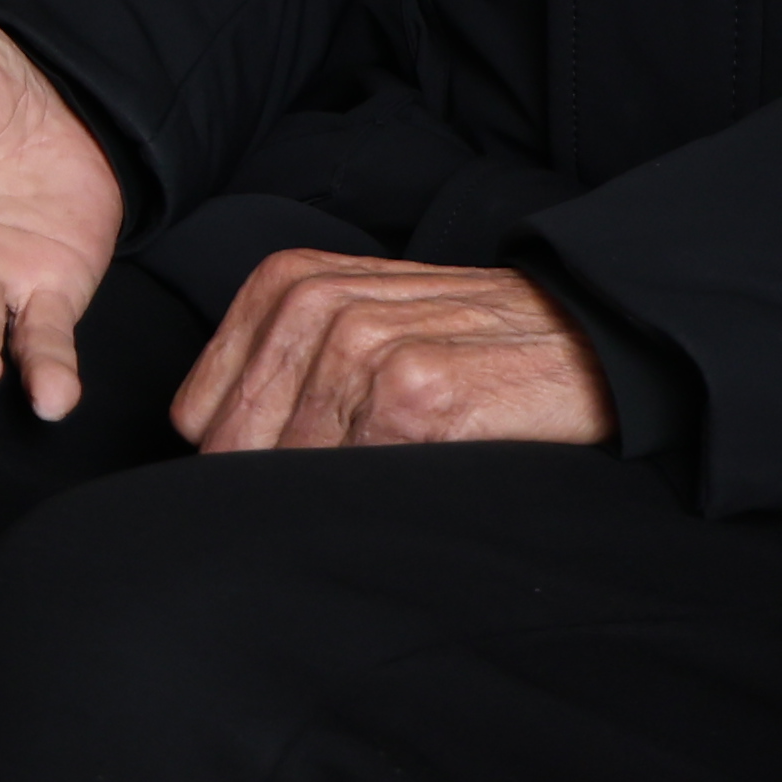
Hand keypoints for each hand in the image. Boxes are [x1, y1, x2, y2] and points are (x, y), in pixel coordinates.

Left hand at [173, 250, 615, 452]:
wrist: (582, 337)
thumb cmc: (461, 342)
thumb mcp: (356, 322)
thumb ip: (278, 371)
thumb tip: (206, 454)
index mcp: (284, 283)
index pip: (199, 414)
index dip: (241, 459)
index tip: (292, 468)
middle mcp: (316, 306)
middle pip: (235, 449)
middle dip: (274, 487)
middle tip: (342, 486)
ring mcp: (364, 347)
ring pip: (289, 469)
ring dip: (327, 496)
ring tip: (387, 474)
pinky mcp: (414, 395)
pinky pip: (352, 479)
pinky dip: (373, 498)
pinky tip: (416, 475)